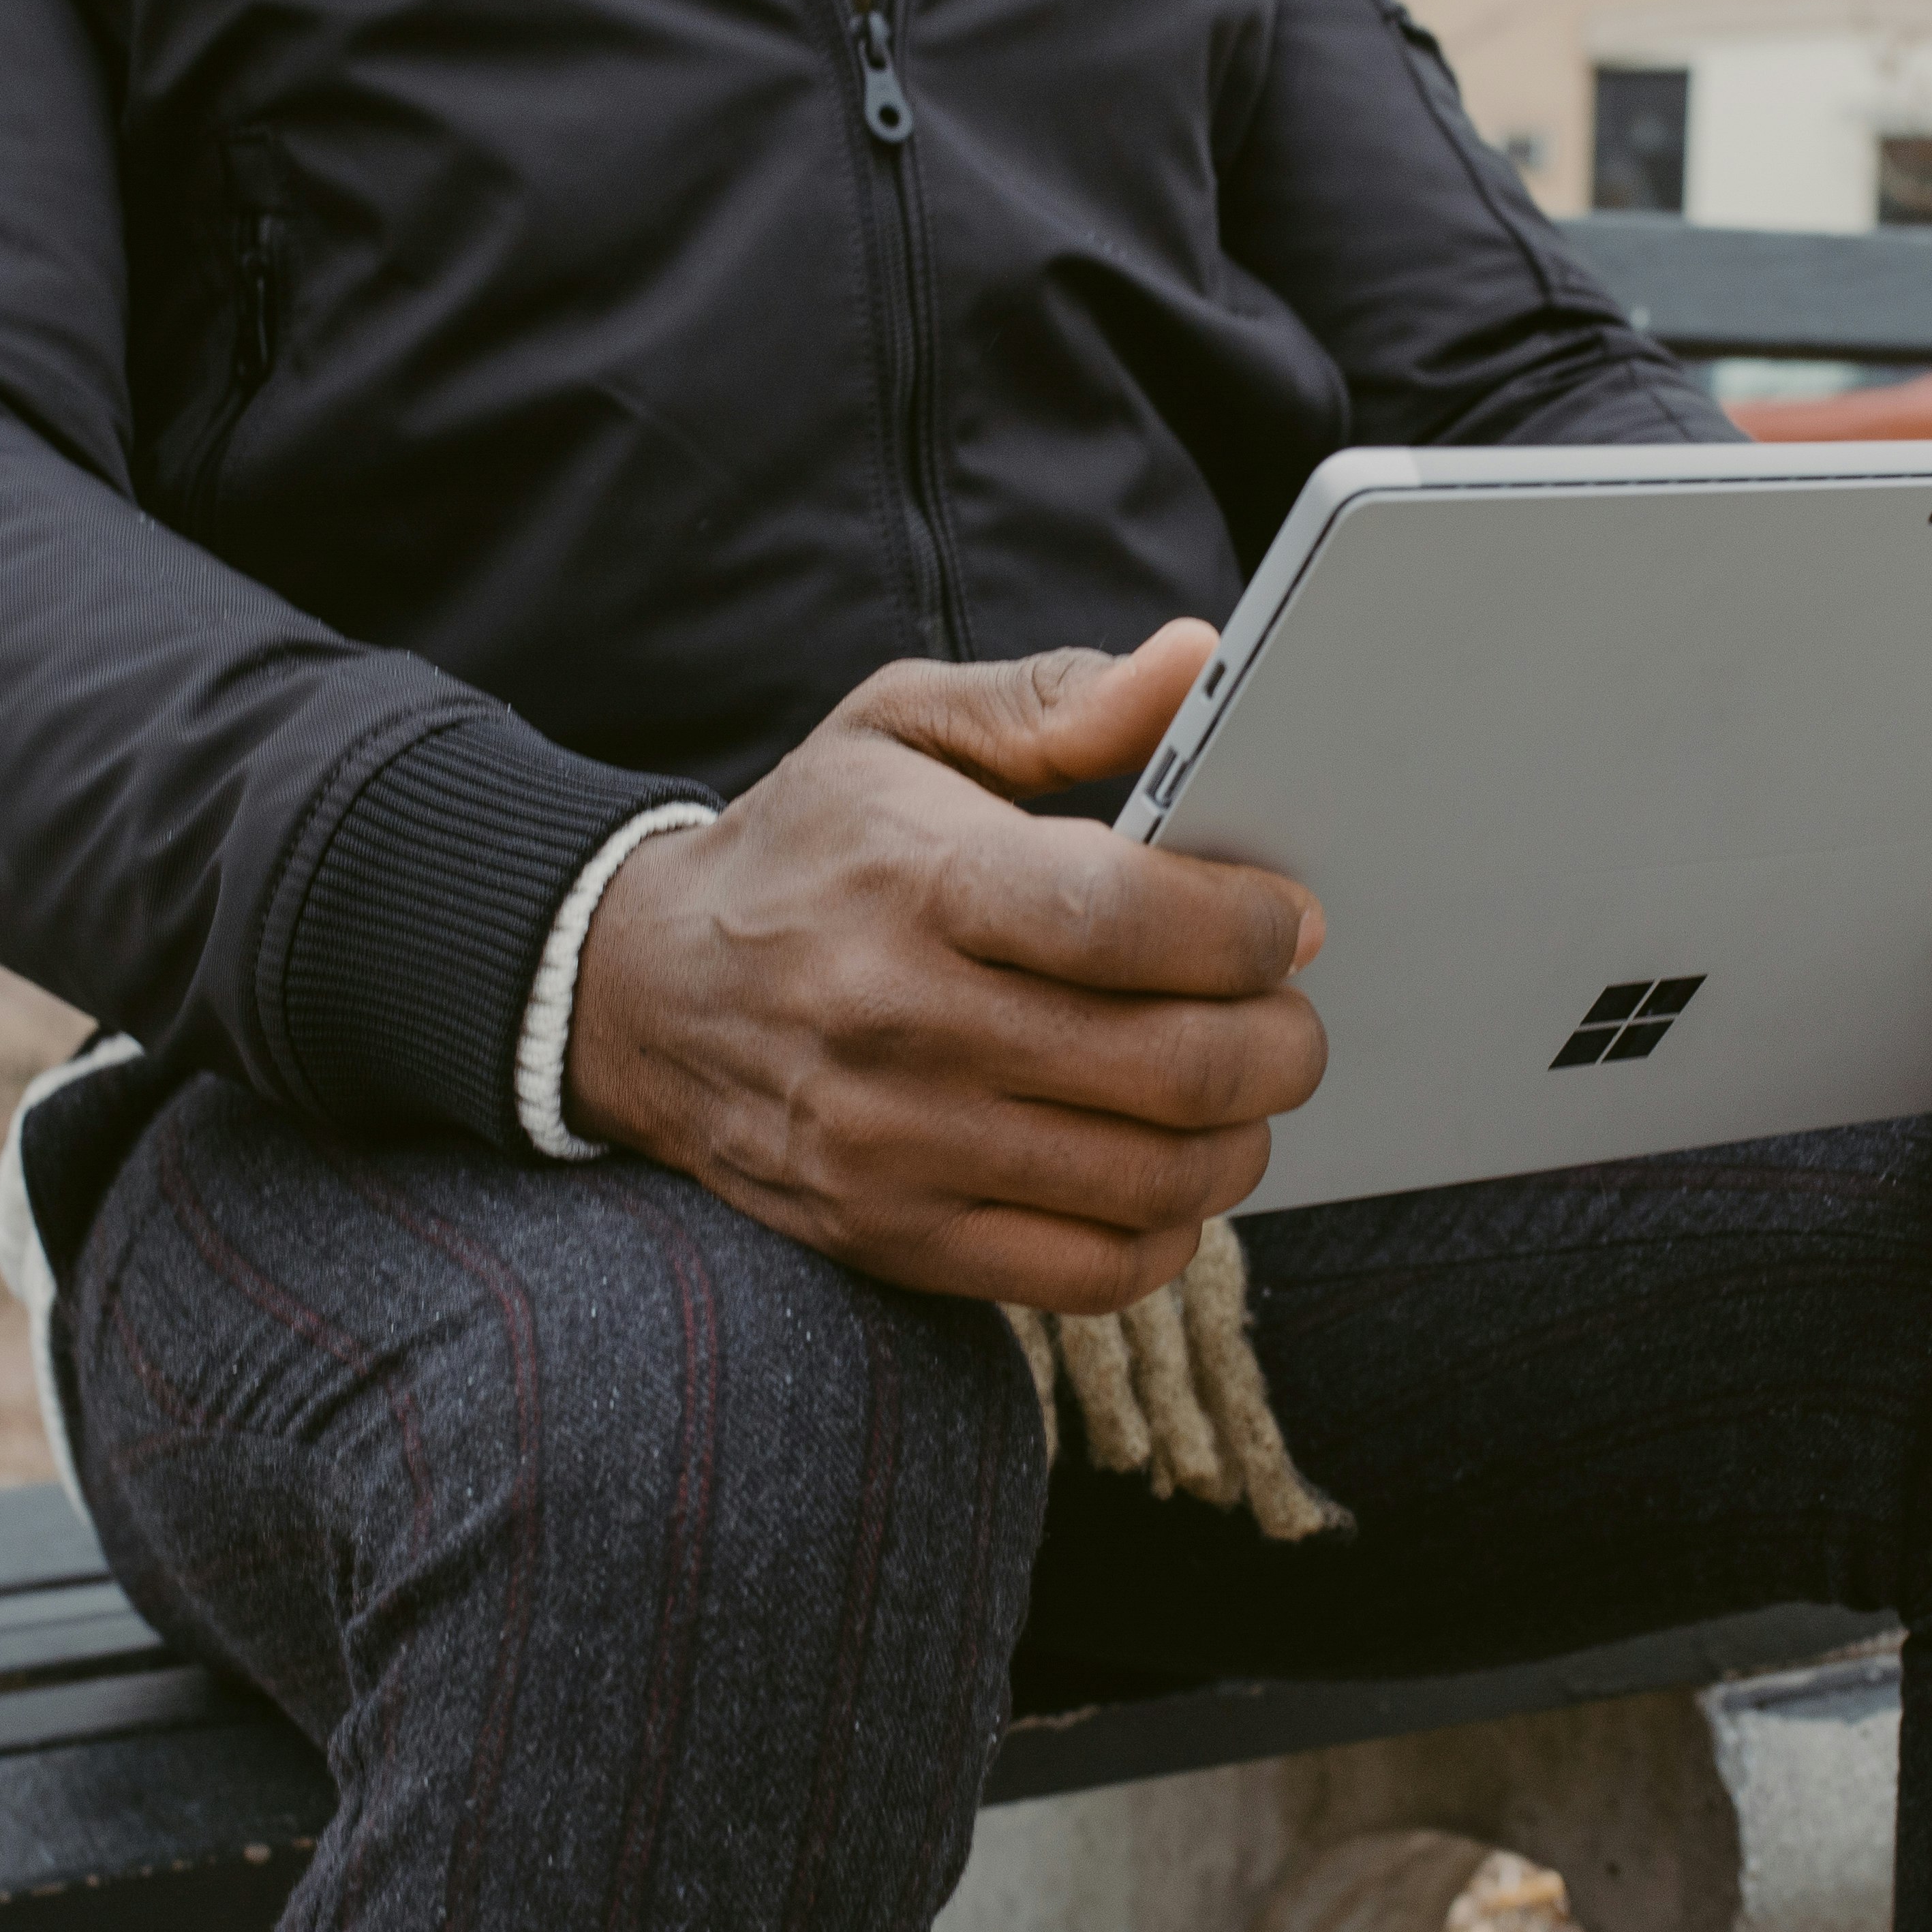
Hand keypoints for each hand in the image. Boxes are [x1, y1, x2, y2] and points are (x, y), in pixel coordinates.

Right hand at [566, 621, 1328, 1309]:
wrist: (641, 991)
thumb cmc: (805, 847)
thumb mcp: (900, 729)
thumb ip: (1056, 701)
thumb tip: (1201, 658)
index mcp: (920, 881)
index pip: (1128, 921)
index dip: (1247, 930)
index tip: (1288, 923)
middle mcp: (904, 1023)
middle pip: (1168, 1067)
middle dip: (1278, 1045)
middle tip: (1290, 1016)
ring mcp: (896, 1147)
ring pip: (1149, 1181)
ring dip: (1240, 1140)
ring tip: (1240, 1090)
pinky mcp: (894, 1237)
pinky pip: (1087, 1273)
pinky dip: (1165, 1234)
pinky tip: (1166, 1172)